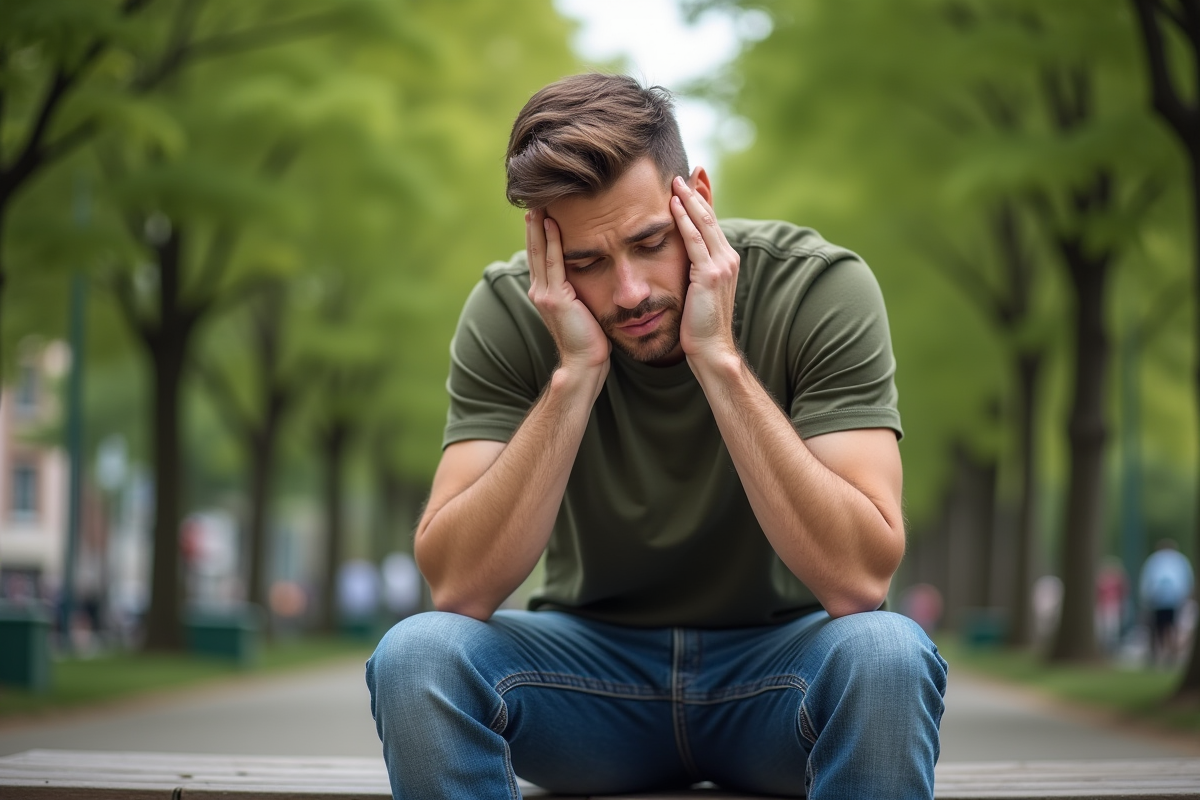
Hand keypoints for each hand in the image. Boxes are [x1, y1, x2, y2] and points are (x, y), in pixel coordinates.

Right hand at [526, 208, 610, 372]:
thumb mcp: (582, 308)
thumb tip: (592, 272)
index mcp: (545, 292)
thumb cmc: (589, 338)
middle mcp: (539, 290)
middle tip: (534, 199)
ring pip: (540, 252)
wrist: (584, 363)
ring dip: (539, 226)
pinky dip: (552, 242)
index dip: (538, 233)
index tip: (541, 210)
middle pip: (534, 249)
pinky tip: (551, 223)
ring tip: (538, 203)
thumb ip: (578, 290)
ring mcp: (544, 294)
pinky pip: (553, 262)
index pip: (540, 256)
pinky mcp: (554, 298)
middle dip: (533, 224)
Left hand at [670, 176, 739, 363]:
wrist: (711, 349)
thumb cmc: (700, 325)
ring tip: (675, 180)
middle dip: (697, 192)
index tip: (694, 178)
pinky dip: (683, 219)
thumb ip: (695, 270)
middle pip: (710, 216)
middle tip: (684, 170)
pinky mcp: (709, 274)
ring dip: (688, 199)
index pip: (712, 223)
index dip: (704, 199)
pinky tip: (673, 205)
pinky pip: (694, 240)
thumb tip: (684, 258)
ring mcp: (721, 265)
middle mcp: (728, 258)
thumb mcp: (698, 291)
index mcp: (726, 260)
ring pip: (703, 223)